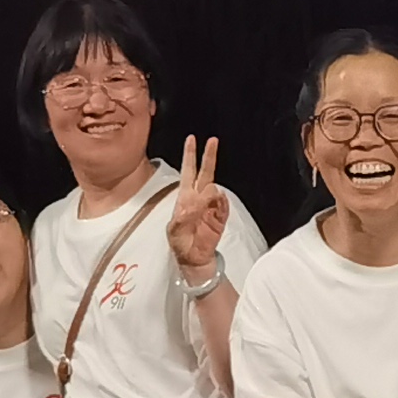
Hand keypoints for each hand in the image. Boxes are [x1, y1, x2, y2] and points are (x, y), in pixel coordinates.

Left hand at [168, 136, 230, 278]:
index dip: (190, 155)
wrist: (193, 258)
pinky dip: (219, 204)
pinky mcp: (221, 215)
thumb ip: (186, 213)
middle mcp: (199, 197)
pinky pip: (223, 204)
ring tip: (201, 209)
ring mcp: (211, 205)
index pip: (188, 171)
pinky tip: (215, 207)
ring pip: (214, 189)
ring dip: (208, 196)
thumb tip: (200, 199)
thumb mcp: (174, 228)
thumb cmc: (180, 242)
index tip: (191, 139)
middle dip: (209, 156)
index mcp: (185, 196)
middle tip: (213, 141)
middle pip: (206, 172)